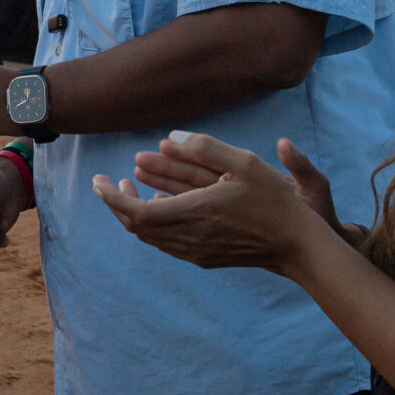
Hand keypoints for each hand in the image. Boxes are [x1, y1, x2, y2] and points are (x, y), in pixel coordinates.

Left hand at [93, 133, 330, 275]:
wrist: (296, 244)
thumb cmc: (274, 200)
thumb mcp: (244, 162)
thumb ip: (206, 148)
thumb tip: (173, 136)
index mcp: (194, 213)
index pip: (135, 212)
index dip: (111, 198)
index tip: (99, 181)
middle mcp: (189, 237)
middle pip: (136, 226)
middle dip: (117, 202)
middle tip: (110, 180)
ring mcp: (196, 251)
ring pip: (150, 236)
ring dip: (134, 212)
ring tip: (133, 186)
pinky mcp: (204, 258)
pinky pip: (166, 243)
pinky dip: (153, 223)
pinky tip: (159, 205)